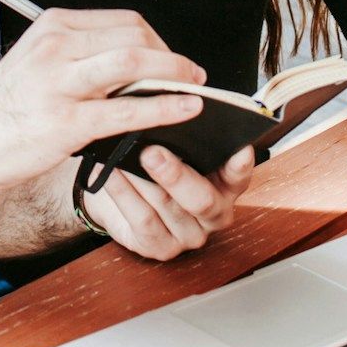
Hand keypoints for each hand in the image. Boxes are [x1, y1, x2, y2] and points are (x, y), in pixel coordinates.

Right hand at [0, 9, 204, 190]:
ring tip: (196, 85)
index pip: (124, 22)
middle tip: (191, 75)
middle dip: (171, 56)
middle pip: (136, 36)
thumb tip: (135, 68)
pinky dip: (165, 106)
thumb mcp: (39, 62)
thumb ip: (81, 57)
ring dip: (175, 72)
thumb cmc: (4, 107)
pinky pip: (128, 109)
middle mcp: (58, 47)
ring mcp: (61, 83)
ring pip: (135, 63)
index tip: (171, 60)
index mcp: (54, 27)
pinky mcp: (66, 121)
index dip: (158, 40)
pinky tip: (186, 108)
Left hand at [83, 145, 255, 261]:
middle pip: (201, 199)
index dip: (239, 165)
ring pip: (165, 206)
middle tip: (151, 153)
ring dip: (140, 179)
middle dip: (175, 175)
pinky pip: (142, 219)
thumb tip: (183, 98)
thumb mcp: (177, 147)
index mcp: (227, 184)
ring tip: (120, 156)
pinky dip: (122, 193)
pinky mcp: (163, 247)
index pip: (239, 174)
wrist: (125, 197)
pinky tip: (107, 174)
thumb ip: (186, 133)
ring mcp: (190, 234)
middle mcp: (215, 212)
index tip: (237, 150)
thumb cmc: (156, 165)